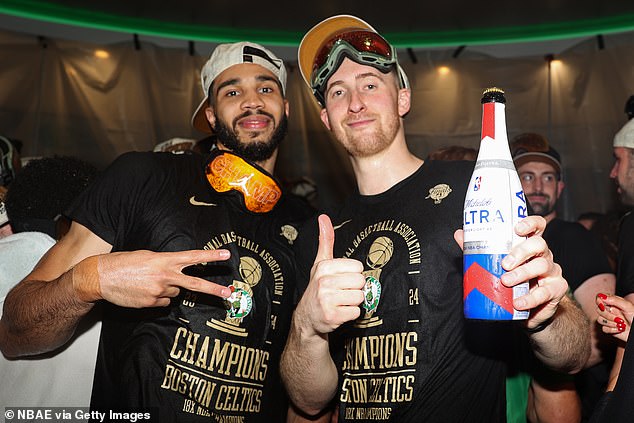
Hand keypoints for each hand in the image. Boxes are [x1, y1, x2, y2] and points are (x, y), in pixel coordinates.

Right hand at [74, 249, 231, 306]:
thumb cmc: (123, 263)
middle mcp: (165, 276)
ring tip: (148, 282)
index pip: (193, 257)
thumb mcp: (147, 256)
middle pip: (195, 284)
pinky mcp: (151, 303)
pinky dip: (157, 298)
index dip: (211, 256)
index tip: (226, 255)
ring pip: (174, 293)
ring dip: (167, 289)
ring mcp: (159, 291)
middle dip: (213, 290)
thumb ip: (166, 264)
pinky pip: (163, 302)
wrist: (100, 277)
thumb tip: (177, 275)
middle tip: (229, 294)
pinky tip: (144, 291)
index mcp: (165, 260)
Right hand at [294, 214, 365, 335]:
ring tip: (341, 302)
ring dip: (353, 302)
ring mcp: (327, 300)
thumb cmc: (318, 287)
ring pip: (360, 297)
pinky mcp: (332, 317)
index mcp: (324, 267)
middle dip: (355, 288)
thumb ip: (326, 240)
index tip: (341, 279)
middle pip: (361, 281)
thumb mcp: (320, 263)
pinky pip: (357, 312)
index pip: (358, 267)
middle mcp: (324, 282)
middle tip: (342, 292)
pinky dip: (351, 314)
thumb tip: (324, 217)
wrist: (307, 317)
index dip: (352, 274)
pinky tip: (340, 312)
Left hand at [455, 215, 566, 328]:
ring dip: (523, 273)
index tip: (517, 228)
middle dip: (521, 252)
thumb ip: (479, 249)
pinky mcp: (556, 290)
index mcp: (529, 245)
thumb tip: (459, 233)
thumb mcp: (495, 264)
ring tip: (506, 281)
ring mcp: (552, 271)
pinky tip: (518, 302)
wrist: (526, 311)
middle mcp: (543, 255)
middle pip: (539, 244)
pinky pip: (546, 292)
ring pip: (542, 266)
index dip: (530, 223)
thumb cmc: (511, 282)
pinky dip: (530, 298)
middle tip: (504, 264)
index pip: (537, 226)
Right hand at [596, 293, 633, 341]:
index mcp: (612, 302)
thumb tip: (602, 296)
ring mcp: (608, 319)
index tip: (603, 305)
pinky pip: (604, 328)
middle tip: (620, 319)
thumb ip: (615, 300)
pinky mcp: (608, 328)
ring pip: (600, 320)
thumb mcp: (628, 306)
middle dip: (608, 315)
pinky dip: (612, 330)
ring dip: (611, 323)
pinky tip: (620, 329)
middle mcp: (609, 310)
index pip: (599, 297)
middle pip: (598, 310)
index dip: (599, 301)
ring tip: (622, 324)